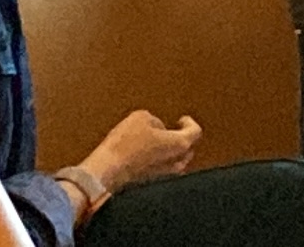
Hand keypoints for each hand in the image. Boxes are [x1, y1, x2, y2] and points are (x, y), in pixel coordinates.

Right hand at [79, 110, 202, 195]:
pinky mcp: (153, 186)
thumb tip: (156, 128)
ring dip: (170, 152)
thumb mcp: (141, 118)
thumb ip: (155, 121)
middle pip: (188, 149)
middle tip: (172, 130)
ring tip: (158, 143)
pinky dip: (159, 163)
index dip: (189, 123)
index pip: (195, 132)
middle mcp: (177, 164)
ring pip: (176, 163)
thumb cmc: (124, 146)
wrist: (108, 171)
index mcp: (179, 145)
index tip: (183, 119)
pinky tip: (146, 157)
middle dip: (181, 138)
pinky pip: (163, 172)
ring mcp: (166, 178)